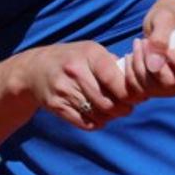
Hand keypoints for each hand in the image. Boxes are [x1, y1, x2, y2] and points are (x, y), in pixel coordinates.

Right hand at [20, 41, 134, 130]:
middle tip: (128, 107)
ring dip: (111, 116)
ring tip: (114, 111)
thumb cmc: (73, 58)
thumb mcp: (91, 51)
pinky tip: (99, 116)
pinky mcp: (56, 106)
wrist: (36, 68)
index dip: (129, 93)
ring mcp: (64, 90)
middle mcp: (75, 71)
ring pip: (97, 114)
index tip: (136, 96)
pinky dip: (97, 123)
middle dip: (123, 108)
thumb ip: (113, 64)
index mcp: (89, 54)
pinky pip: (84, 123)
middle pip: (107, 101)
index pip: (114, 79)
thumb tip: (138, 80)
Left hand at [124, 0, 174, 100]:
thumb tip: (154, 65)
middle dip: (152, 64)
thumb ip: (161, 38)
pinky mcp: (158, 88)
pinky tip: (132, 56)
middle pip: (174, 85)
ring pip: (155, 89)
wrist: (162, 21)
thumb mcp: (166, 19)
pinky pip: (141, 91)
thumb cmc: (170, 16)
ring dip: (139, 65)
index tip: (169, 51)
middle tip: (144, 42)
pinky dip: (130, 73)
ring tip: (138, 44)